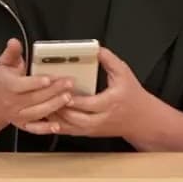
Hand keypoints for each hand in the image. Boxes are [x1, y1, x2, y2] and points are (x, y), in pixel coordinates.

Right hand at [0, 39, 74, 128]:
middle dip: (53, 91)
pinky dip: (46, 128)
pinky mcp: (24, 125)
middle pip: (34, 98)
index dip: (36, 83)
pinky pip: (35, 129)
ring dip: (54, 106)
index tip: (49, 78)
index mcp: (7, 86)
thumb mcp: (5, 63)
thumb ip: (12, 52)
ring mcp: (18, 115)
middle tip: (69, 83)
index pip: (21, 85)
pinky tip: (58, 125)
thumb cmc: (4, 79)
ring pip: (37, 112)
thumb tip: (14, 42)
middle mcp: (12, 102)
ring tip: (69, 97)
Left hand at [20, 47, 159, 139]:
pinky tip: (45, 117)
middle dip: (59, 109)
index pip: (89, 104)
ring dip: (54, 118)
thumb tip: (96, 49)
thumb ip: (110, 60)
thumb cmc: (132, 95)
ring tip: (40, 107)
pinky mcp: (89, 133)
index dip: (74, 99)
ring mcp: (93, 129)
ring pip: (69, 127)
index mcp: (110, 103)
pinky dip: (56, 125)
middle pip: (75, 119)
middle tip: (44, 98)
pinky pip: (69, 131)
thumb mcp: (124, 73)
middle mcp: (101, 119)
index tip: (62, 91)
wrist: (142, 120)